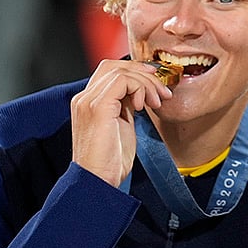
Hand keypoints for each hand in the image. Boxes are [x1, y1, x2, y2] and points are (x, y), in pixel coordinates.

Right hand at [70, 60, 171, 185]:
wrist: (97, 181)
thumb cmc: (110, 162)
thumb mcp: (122, 127)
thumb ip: (127, 107)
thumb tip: (141, 94)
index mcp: (88, 102)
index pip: (110, 71)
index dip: (136, 71)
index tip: (156, 83)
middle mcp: (84, 98)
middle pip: (114, 66)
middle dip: (144, 74)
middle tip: (163, 92)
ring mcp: (88, 101)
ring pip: (121, 71)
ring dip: (147, 84)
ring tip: (157, 103)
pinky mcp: (98, 107)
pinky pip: (122, 81)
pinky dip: (139, 88)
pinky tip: (145, 107)